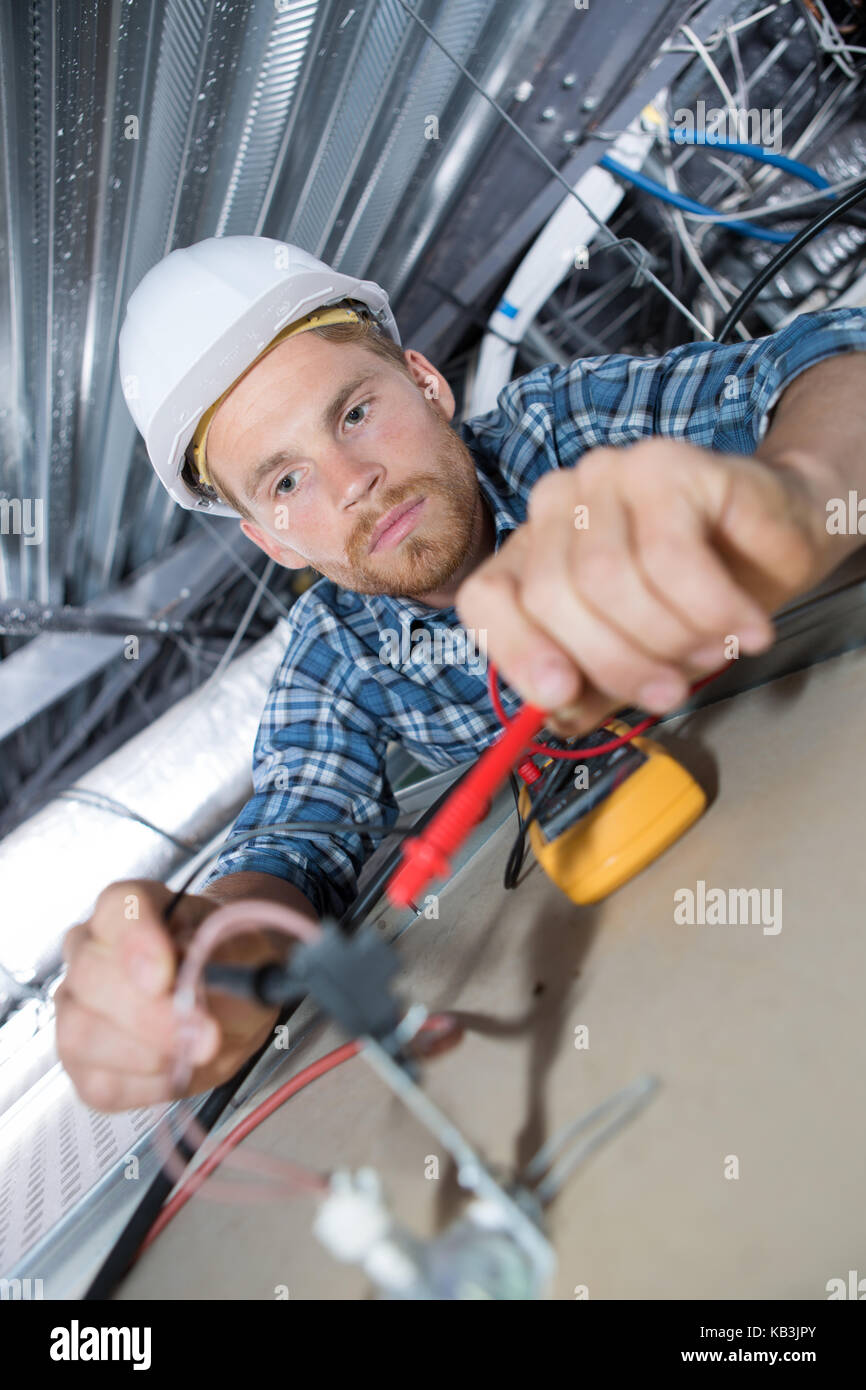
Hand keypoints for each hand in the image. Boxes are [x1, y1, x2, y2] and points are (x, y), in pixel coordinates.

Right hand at [55, 879, 280, 1111]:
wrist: (232, 993)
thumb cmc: (230, 962)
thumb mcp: (246, 952)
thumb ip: (226, 964)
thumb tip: (199, 994)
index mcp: (129, 907)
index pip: (118, 908)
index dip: (136, 941)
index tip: (165, 975)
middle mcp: (89, 950)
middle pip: (90, 975)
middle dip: (148, 1015)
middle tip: (204, 1036)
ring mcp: (76, 1006)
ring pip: (81, 1033)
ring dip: (147, 1054)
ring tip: (199, 1053)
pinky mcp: (82, 1063)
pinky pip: (99, 1083)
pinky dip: (147, 1086)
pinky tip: (179, 1071)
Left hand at [456, 438, 827, 735]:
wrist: (782, 543)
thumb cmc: (700, 600)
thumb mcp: (635, 660)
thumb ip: (589, 689)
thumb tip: (557, 716)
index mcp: (532, 553)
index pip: (485, 598)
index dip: (516, 652)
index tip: (560, 696)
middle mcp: (558, 506)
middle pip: (551, 596)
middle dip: (616, 662)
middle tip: (669, 691)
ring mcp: (606, 477)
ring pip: (608, 579)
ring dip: (670, 637)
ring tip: (715, 649)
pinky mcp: (663, 465)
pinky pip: (670, 556)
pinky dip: (711, 608)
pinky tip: (743, 627)